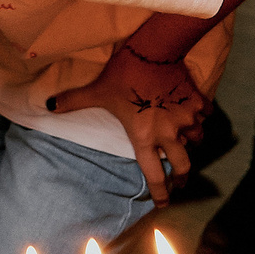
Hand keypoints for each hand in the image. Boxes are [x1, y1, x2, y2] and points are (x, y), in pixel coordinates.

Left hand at [44, 52, 207, 204]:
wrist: (154, 50)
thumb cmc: (124, 74)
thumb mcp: (98, 91)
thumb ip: (75, 101)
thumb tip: (49, 107)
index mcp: (145, 137)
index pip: (154, 175)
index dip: (160, 193)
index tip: (164, 203)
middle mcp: (168, 133)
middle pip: (183, 166)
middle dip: (182, 177)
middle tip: (181, 181)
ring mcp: (186, 118)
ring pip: (196, 139)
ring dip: (191, 142)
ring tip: (187, 142)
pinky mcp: (198, 102)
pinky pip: (205, 116)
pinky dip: (201, 117)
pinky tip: (196, 113)